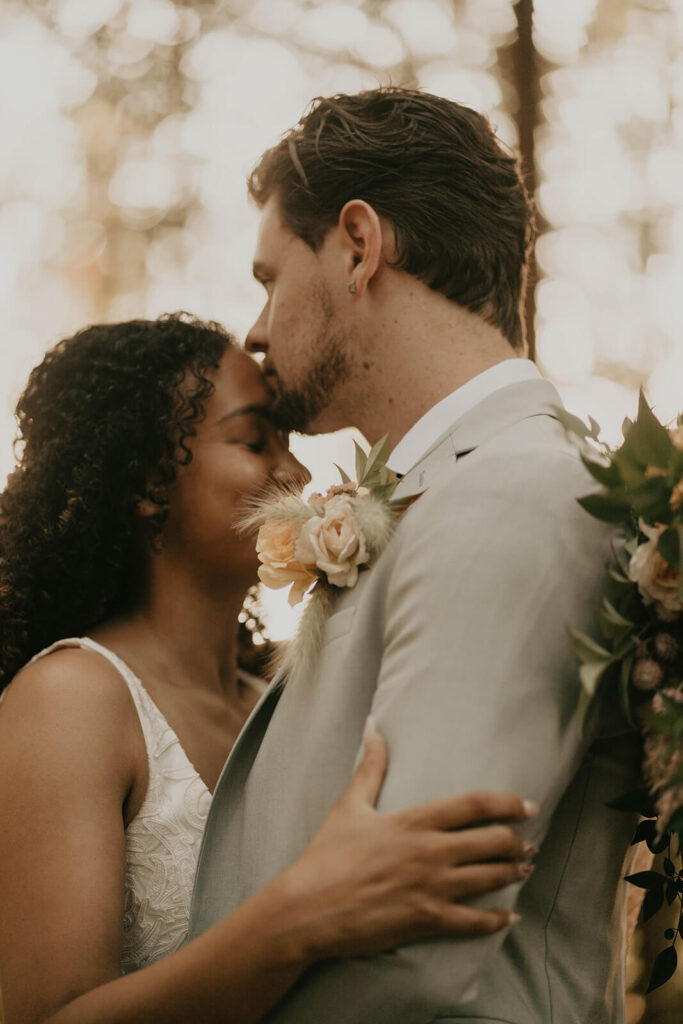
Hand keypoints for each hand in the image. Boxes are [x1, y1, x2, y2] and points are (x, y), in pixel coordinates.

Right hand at [278, 721, 537, 960]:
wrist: (308, 908)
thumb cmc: (327, 856)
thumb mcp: (349, 805)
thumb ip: (370, 767)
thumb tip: (373, 727)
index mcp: (415, 821)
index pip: (473, 805)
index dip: (507, 803)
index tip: (528, 805)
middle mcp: (430, 852)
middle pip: (491, 842)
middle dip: (516, 842)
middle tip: (529, 843)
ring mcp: (431, 888)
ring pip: (489, 879)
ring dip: (512, 874)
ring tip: (525, 870)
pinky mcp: (426, 920)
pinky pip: (473, 922)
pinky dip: (497, 920)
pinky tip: (510, 918)